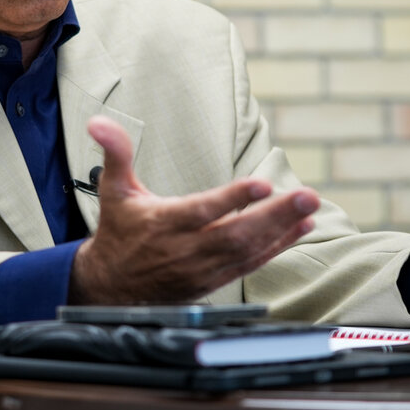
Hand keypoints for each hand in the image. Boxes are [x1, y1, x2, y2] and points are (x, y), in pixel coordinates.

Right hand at [69, 116, 320, 303]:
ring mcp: (203, 268)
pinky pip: (251, 264)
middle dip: (274, 215)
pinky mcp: (214, 281)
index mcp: (163, 223)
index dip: (233, 199)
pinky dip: (278, 247)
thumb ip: (115, 153)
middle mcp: (186, 249)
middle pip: (235, 234)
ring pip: (248, 250)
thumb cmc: (119, 231)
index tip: (262, 185)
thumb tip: (99, 122)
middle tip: (307, 195)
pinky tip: (302, 228)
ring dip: (283, 229)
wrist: (112, 288)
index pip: (202, 211)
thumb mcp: (114, 190)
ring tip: (310, 207)